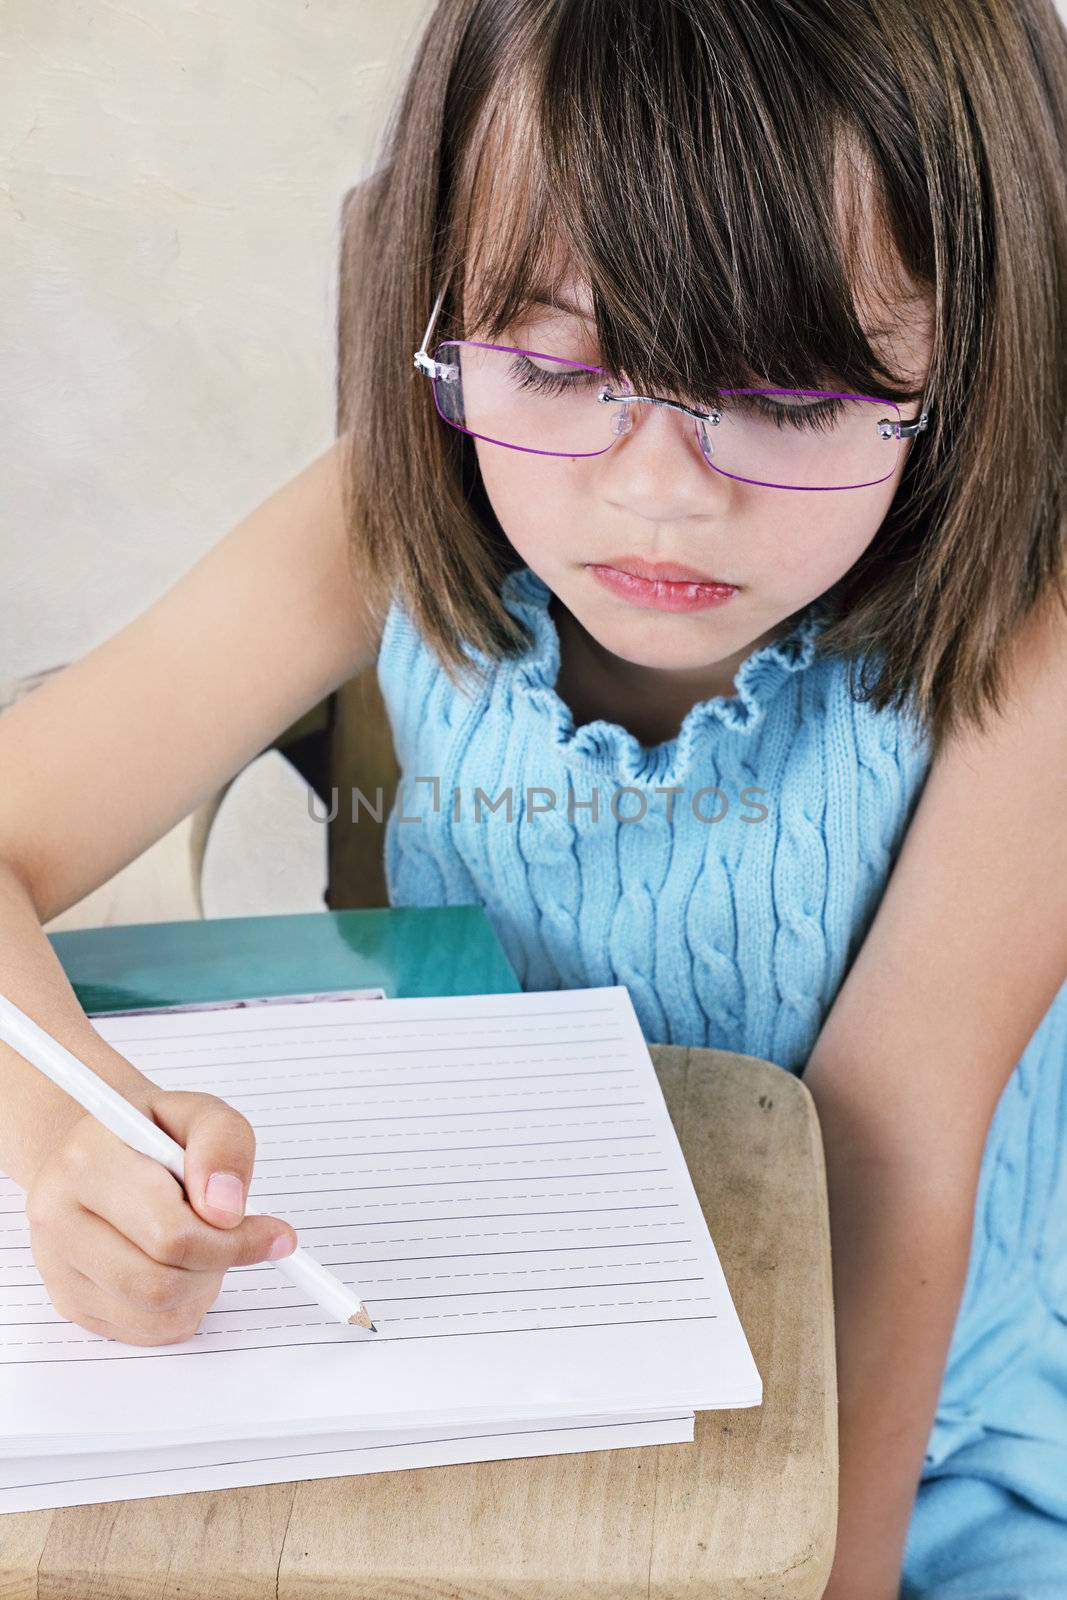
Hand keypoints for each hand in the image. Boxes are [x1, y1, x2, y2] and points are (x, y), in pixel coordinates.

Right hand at [25, 1087, 297, 1345]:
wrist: (97, 1152)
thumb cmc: (150, 1134)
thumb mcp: (199, 1112)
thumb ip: (223, 1143)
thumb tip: (226, 1209)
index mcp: (87, 1159)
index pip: (169, 1232)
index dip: (233, 1240)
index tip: (271, 1232)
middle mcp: (57, 1215)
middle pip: (159, 1282)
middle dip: (218, 1264)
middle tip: (239, 1238)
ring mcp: (57, 1265)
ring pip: (155, 1313)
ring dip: (202, 1287)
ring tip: (205, 1245)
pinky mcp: (70, 1301)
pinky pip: (146, 1332)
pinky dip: (183, 1307)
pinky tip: (183, 1267)